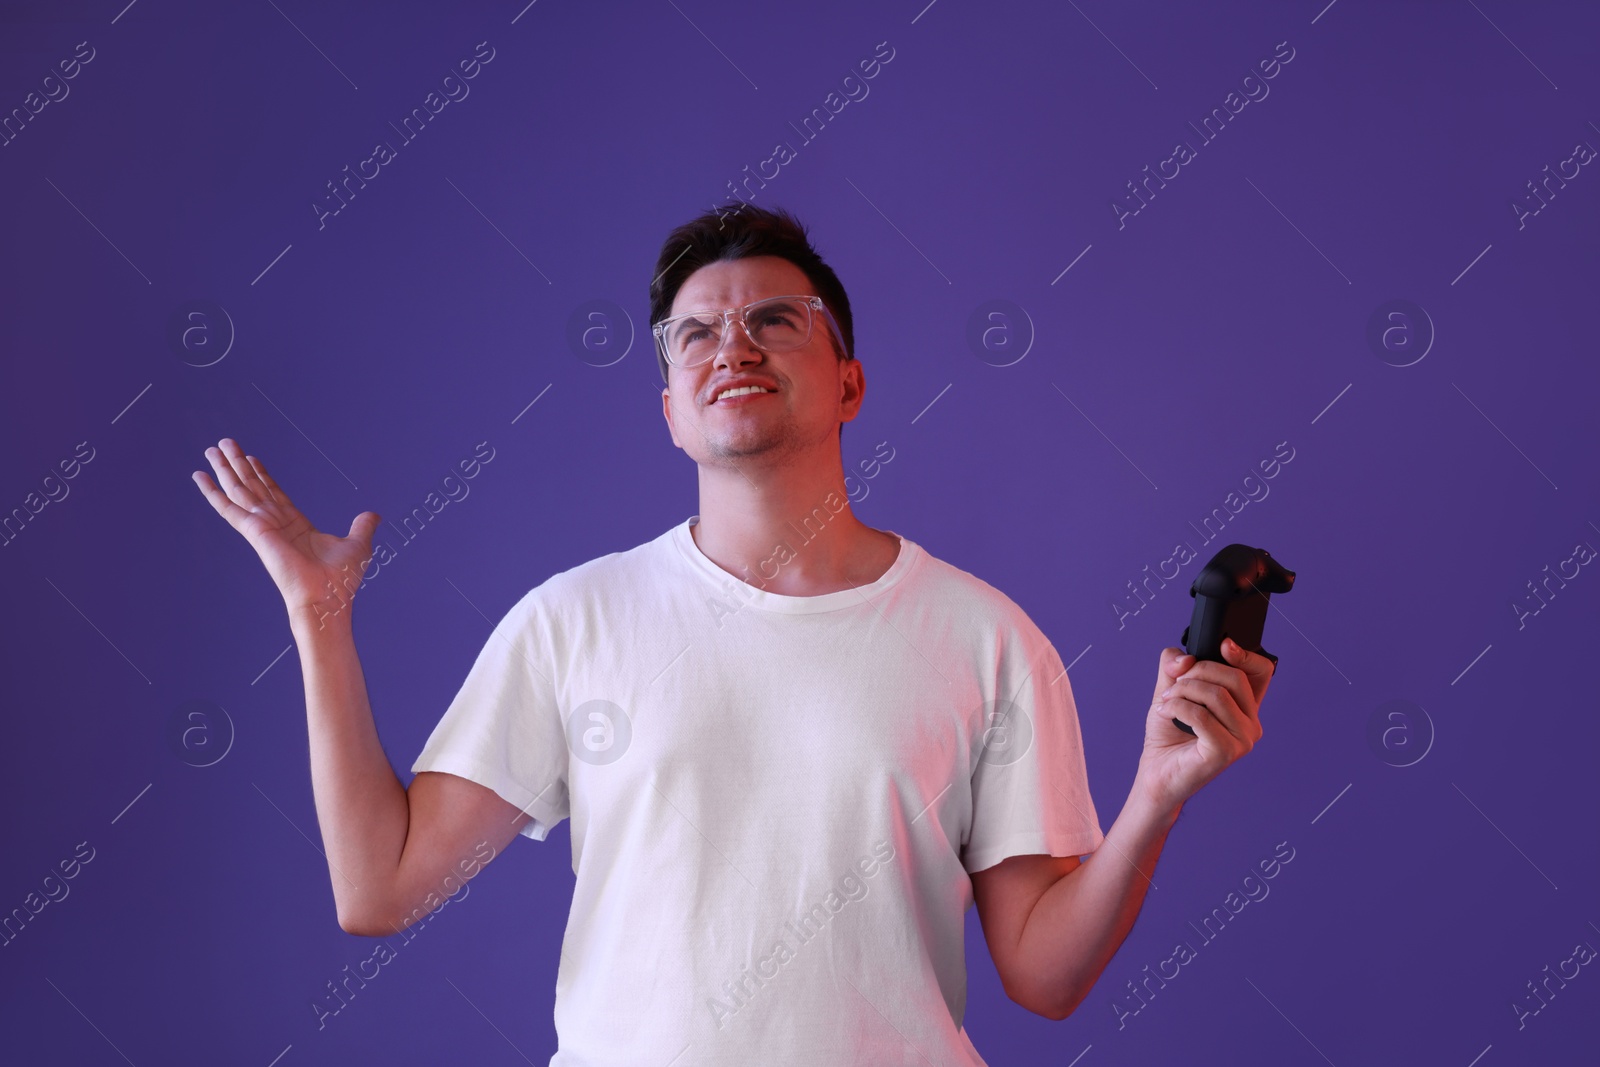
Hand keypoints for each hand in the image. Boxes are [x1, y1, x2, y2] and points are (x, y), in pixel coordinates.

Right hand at [192, 438, 380, 624]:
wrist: (327, 599)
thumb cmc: (340, 580)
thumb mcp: (357, 544)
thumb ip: (362, 526)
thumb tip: (374, 515)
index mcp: (296, 526)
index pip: (275, 493)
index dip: (263, 475)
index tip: (251, 457)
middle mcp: (276, 524)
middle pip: (253, 487)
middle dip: (239, 465)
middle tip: (224, 444)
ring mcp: (262, 527)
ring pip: (239, 491)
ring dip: (225, 469)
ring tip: (211, 449)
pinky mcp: (254, 532)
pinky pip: (228, 508)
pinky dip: (212, 492)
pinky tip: (200, 476)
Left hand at [1133, 639, 1275, 811]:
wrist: (1157, 773)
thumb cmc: (1168, 734)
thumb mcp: (1170, 689)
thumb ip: (1175, 666)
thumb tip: (1186, 658)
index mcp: (1245, 707)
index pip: (1262, 671)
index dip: (1245, 654)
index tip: (1222, 645)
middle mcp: (1251, 723)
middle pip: (1234, 677)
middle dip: (1197, 672)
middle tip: (1173, 685)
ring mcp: (1242, 740)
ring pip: (1217, 695)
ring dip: (1183, 691)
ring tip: (1166, 701)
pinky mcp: (1225, 752)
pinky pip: (1201, 715)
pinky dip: (1177, 707)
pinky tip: (1165, 713)